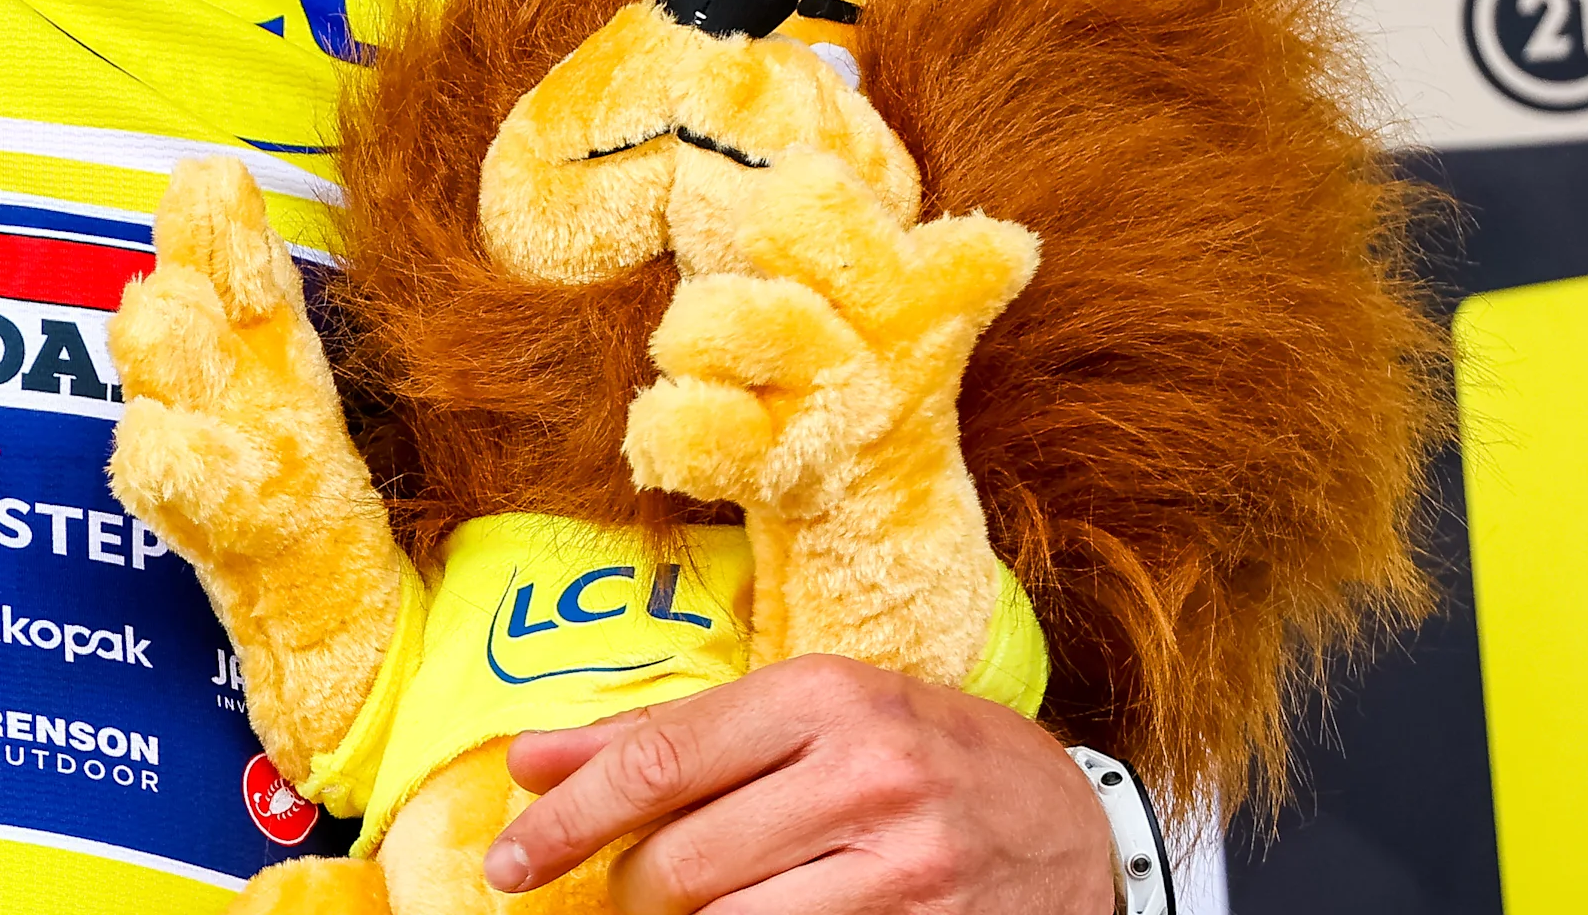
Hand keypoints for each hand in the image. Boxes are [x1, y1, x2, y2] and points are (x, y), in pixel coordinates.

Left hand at [485, 655, 1114, 913]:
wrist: (1077, 825)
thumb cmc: (918, 754)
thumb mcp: (805, 714)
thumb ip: (667, 735)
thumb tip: (528, 762)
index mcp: (823, 695)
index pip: (658, 760)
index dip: (567, 817)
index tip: (510, 860)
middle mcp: (865, 775)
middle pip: (683, 858)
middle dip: (627, 890)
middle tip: (619, 894)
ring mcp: (906, 868)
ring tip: (685, 910)